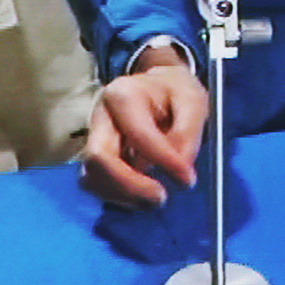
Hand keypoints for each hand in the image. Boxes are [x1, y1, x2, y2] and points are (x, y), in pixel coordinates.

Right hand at [79, 46, 207, 208]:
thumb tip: (180, 172)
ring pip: (92, 177)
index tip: (187, 179)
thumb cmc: (173, 92)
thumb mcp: (192, 100)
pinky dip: (118, 197)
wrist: (157, 87)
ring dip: (123, 195)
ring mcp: (94, 138)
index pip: (138, 134)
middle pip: (98, 158)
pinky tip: (142, 194)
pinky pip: (97, 185)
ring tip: (155, 198)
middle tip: (161, 198)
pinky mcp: (96, 157)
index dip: (164, 160)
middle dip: (130, 186)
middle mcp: (100, 116)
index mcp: (123, 94)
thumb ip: (187, 134)